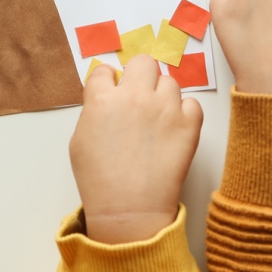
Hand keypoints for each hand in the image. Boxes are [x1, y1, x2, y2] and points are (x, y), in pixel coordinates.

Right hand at [69, 56, 202, 244]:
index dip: (109, 81)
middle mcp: (135, 96)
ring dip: (162, 96)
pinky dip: (185, 113)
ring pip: (169, 82)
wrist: (129, 209)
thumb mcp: (79, 140)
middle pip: (143, 63)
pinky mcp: (189, 123)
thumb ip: (93, 110)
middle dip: (140, 76)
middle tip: (139, 96)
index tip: (113, 90)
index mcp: (103, 99)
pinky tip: (174, 130)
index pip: (106, 71)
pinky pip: (192, 103)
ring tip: (157, 120)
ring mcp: (165, 108)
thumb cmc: (99, 180)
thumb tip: (105, 98)